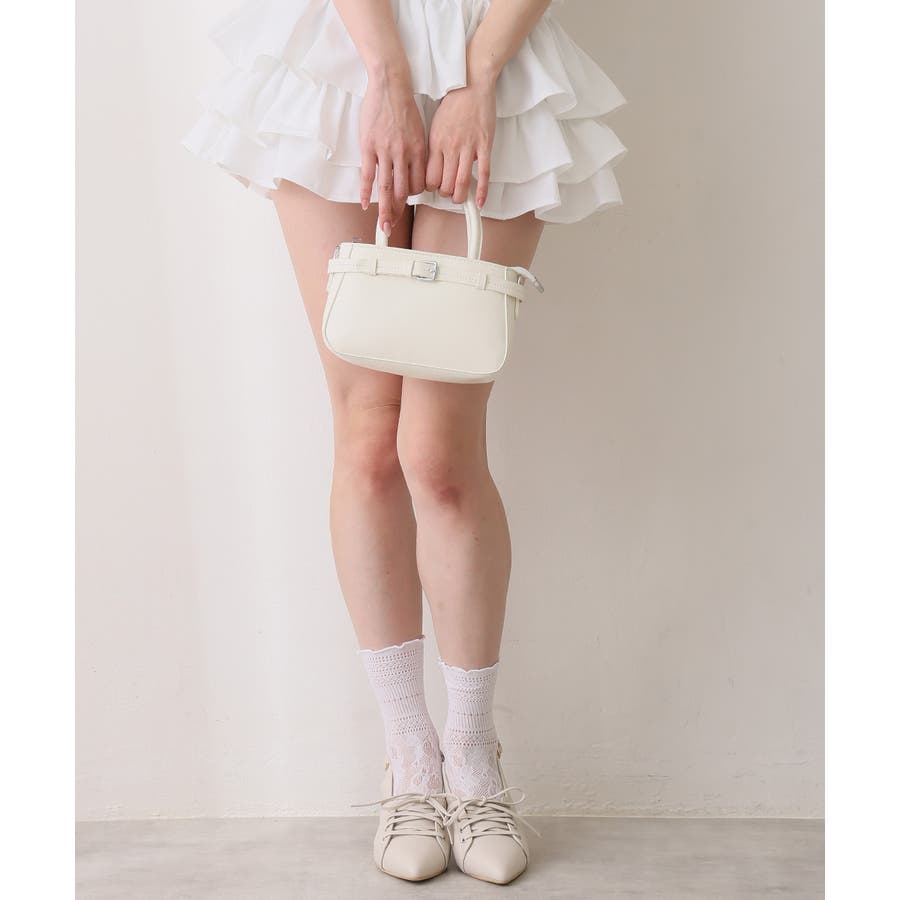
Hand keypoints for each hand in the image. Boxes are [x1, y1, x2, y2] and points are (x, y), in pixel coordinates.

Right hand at [359, 65, 426, 235]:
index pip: (419, 184)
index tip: (406, 204)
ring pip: (386, 188)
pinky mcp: (369, 146)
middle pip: (402, 191)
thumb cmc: (404, 105)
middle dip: (398, 212)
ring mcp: (385, 151)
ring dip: (385, 210)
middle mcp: (403, 154)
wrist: (390, 83)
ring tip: (383, 226)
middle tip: (392, 226)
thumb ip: (416, 152)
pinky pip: (368, 175)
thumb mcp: (419, 131)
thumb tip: (413, 171)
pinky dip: (366, 192)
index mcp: (418, 150)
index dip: (412, 196)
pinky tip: (366, 205)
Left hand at [425, 77, 495, 207]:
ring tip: (460, 198)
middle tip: (448, 192)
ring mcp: (469, 147)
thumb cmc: (453, 103)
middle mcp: (450, 147)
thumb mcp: (435, 125)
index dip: (430, 188)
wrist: (472, 83)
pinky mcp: (485, 145)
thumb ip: (434, 147)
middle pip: (444, 184)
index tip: (434, 187)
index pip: (429, 177)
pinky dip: (482, 192)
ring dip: (460, 196)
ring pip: (462, 183)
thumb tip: (435, 167)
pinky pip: (483, 174)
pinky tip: (480, 203)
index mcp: (435, 142)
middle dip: (445, 193)